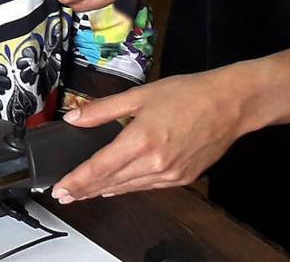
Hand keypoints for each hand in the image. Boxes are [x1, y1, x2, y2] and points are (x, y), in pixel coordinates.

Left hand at [51, 69, 252, 201]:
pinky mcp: (181, 178)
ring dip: (104, 191)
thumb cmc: (187, 94)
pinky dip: (127, 188)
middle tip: (64, 195)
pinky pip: (147, 187)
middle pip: (111, 182)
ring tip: (83, 193)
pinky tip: (115, 188)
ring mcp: (169, 174)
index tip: (60, 189)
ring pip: (128, 187)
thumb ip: (103, 109)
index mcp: (141, 140)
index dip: (77, 181)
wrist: (229, 105)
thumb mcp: (140, 95)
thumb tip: (74, 117)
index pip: (100, 168)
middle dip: (85, 190)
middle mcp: (154, 163)